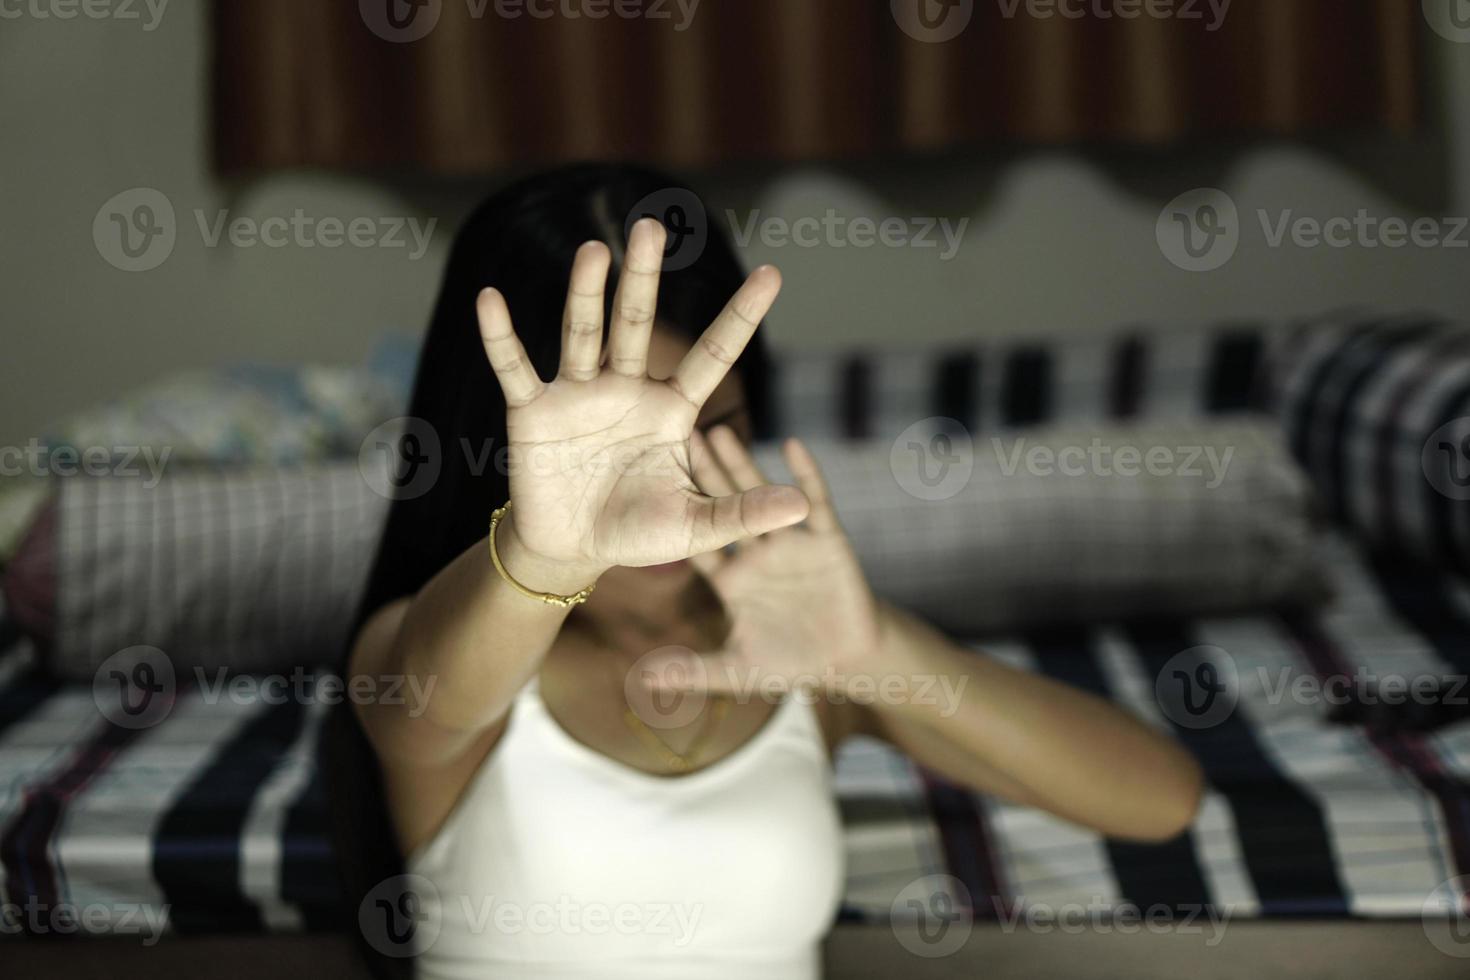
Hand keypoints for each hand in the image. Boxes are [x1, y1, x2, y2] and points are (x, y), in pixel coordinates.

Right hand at [476, 219, 809, 574]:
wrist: (572, 550)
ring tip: (594, 251)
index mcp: (670, 410)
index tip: (774, 274)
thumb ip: (742, 514)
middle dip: (643, 278)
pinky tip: (490, 299)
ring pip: (583, 334)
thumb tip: (802, 508)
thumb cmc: (635, 532)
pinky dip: (501, 337)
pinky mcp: (534, 412)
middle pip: (636, 324)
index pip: (712, 354)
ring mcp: (578, 396)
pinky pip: (515, 369)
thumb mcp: (695, 527)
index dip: (740, 317)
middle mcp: (625, 390)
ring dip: (584, 293)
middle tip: (652, 228)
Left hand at [662, 427, 883, 696]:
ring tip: (721, 431)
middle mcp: (757, 554)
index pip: (698, 541)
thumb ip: (692, 672)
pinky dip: (805, 475)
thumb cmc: (791, 663)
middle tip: (679, 436)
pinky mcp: (826, 540)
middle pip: (724, 507)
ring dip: (743, 465)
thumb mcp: (736, 670)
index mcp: (732, 580)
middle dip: (703, 474)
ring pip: (762, 496)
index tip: (647, 484)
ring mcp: (790, 543)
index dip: (675, 514)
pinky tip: (792, 445)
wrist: (847, 661)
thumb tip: (641, 682)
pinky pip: (815, 502)